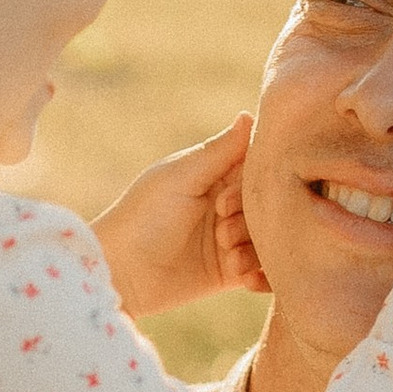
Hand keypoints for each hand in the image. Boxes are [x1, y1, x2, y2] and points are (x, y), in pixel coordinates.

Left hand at [90, 116, 268, 319]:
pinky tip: (241, 276)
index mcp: (218, 173)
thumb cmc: (143, 216)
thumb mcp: (181, 177)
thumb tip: (251, 114)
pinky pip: (265, 270)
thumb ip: (220, 150)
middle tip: (220, 228)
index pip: (260, 167)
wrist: (121, 273)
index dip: (255, 184)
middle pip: (271, 205)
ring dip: (253, 248)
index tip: (225, 199)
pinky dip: (261, 275)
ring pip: (271, 238)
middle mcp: (230, 203)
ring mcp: (233, 237)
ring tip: (225, 255)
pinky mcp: (233, 271)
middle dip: (250, 220)